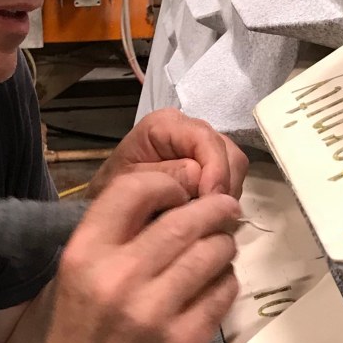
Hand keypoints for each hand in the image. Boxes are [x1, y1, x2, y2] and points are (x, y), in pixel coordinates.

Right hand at [28, 171, 239, 342]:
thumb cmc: (80, 339)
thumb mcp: (79, 278)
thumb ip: (117, 238)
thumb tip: (175, 197)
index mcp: (85, 255)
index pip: (136, 189)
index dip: (169, 182)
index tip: (183, 190)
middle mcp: (119, 278)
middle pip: (188, 219)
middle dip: (214, 210)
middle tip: (223, 210)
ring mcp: (155, 312)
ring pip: (214, 251)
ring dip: (224, 245)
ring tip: (218, 250)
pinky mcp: (185, 342)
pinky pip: (224, 291)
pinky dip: (225, 283)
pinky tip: (213, 287)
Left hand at [91, 110, 248, 203]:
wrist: (108, 204)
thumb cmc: (113, 191)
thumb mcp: (130, 183)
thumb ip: (165, 176)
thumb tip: (200, 178)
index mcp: (164, 124)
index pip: (205, 138)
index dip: (215, 168)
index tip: (212, 199)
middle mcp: (188, 130)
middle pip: (227, 152)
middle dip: (224, 184)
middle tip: (212, 214)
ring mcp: (202, 149)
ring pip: (234, 167)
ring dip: (225, 194)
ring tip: (207, 217)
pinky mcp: (210, 167)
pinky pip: (230, 181)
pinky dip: (223, 199)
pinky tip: (208, 215)